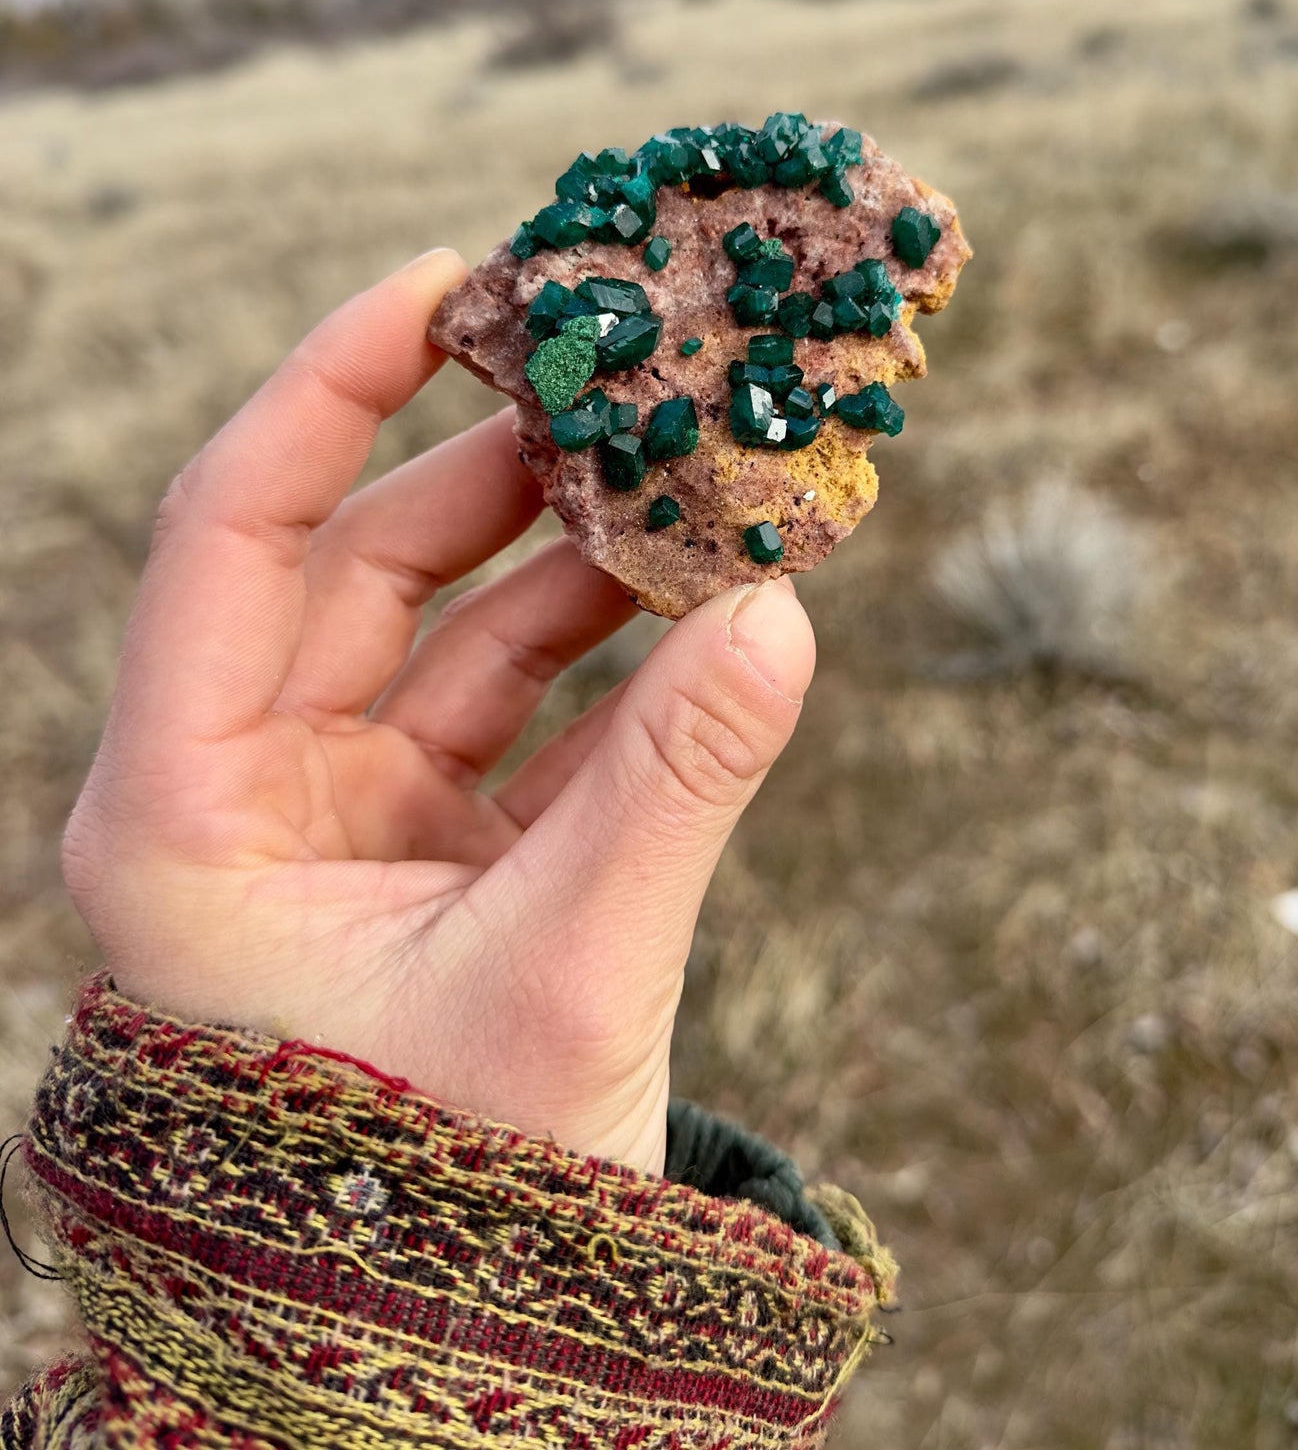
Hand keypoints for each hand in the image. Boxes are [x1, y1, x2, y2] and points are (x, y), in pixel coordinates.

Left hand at [60, 250, 814, 1175]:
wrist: (468, 1365)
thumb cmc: (456, 1202)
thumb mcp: (564, 979)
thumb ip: (676, 785)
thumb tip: (784, 609)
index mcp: (187, 810)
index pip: (232, 532)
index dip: (333, 388)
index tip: (451, 283)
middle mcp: (245, 792)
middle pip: (360, 560)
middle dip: (496, 463)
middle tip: (624, 375)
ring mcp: (342, 817)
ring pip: (450, 628)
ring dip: (572, 554)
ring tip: (691, 480)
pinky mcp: (431, 852)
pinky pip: (518, 710)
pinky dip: (608, 652)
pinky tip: (700, 595)